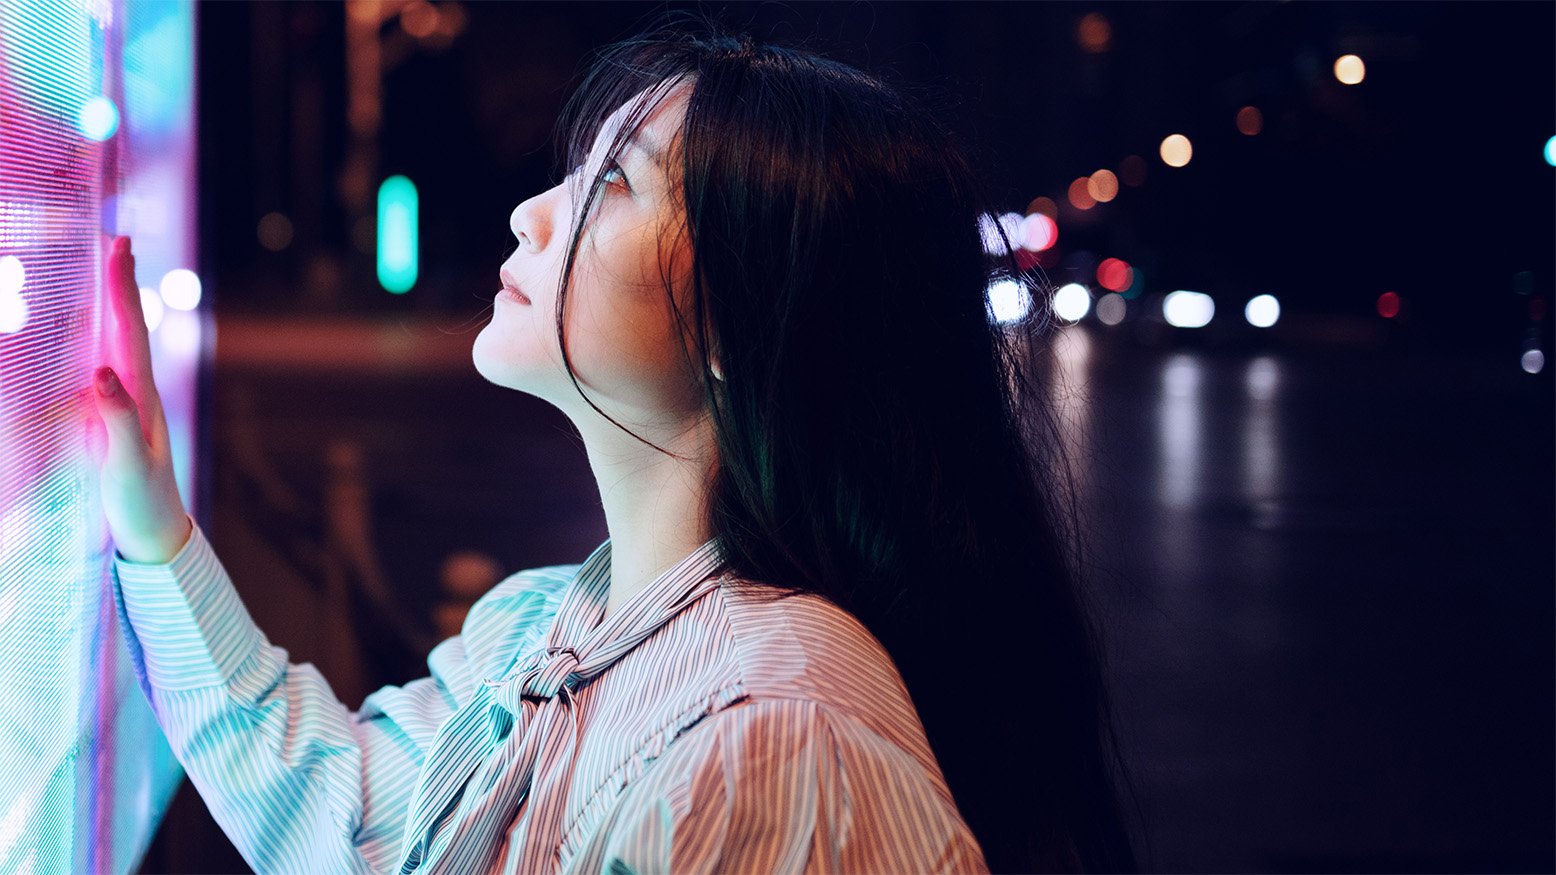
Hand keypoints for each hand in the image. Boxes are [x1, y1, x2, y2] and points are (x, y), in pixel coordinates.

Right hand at [89, 235, 192, 563]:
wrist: (155, 535)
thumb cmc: (141, 502)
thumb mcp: (126, 463)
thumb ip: (115, 419)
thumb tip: (100, 372)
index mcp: (143, 396)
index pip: (129, 331)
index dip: (121, 288)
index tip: (118, 246)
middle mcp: (138, 392)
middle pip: (126, 327)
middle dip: (120, 282)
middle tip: (117, 238)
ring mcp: (128, 404)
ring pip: (117, 343)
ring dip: (112, 305)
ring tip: (107, 268)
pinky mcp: (115, 420)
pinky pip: (105, 368)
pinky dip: (97, 340)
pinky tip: (91, 334)